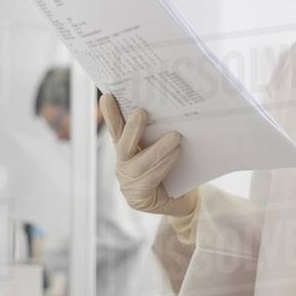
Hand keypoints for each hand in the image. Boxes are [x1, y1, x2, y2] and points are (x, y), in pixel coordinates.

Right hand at [99, 94, 198, 217]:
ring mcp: (128, 182)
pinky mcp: (138, 198)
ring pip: (139, 163)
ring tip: (176, 135)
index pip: (117, 128)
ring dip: (158, 148)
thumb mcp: (167, 145)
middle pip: (122, 144)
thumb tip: (170, 104)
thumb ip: (160, 130)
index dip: (110, 113)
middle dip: (131, 127)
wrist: (186, 200)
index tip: (109, 95)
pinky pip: (151, 179)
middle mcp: (123, 164)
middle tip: (141, 111)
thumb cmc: (177, 168)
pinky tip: (177, 153)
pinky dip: (164, 165)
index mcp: (126, 149)